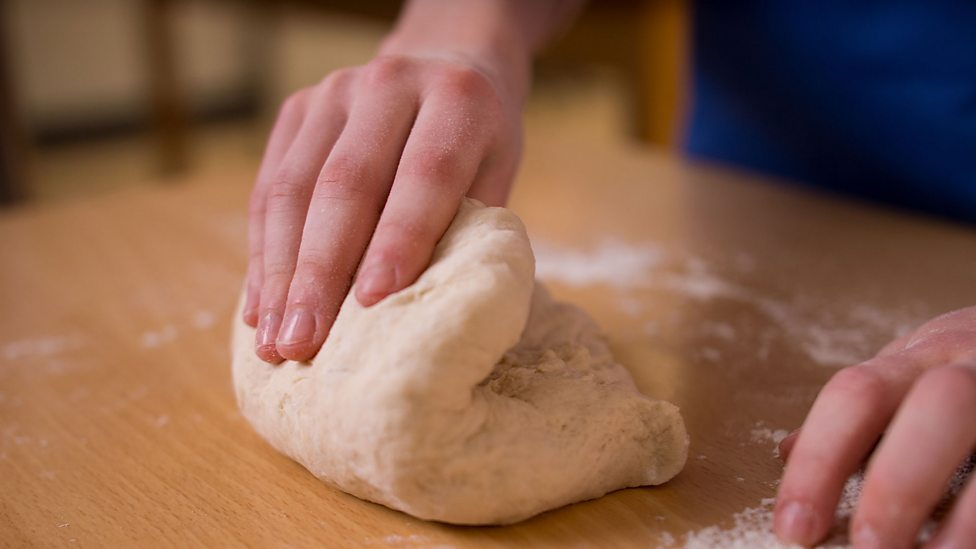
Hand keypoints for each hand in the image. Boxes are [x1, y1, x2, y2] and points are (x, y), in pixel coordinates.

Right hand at [243, 52, 523, 362]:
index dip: (399, 238)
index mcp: (456, 100)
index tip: (372, 302)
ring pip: (294, 190)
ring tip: (274, 341)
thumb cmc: (476, 142)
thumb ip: (467, 229)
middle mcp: (388, 85)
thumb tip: (427, 314)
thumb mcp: (495, 174)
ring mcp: (333, 93)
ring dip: (280, 273)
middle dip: (321, 272)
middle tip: (304, 342)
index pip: (424, 174)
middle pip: (346, 184)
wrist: (441, 62)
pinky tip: (262, 308)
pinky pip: (269, 190)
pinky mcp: (295, 111)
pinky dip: (264, 255)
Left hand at [774, 306, 975, 547]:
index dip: (819, 462)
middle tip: (867, 548)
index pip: (857, 394)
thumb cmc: (974, 373)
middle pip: (937, 407)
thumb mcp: (917, 373)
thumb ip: (865, 413)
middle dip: (898, 485)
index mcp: (926, 353)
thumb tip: (788, 452)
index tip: (794, 528)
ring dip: (961, 523)